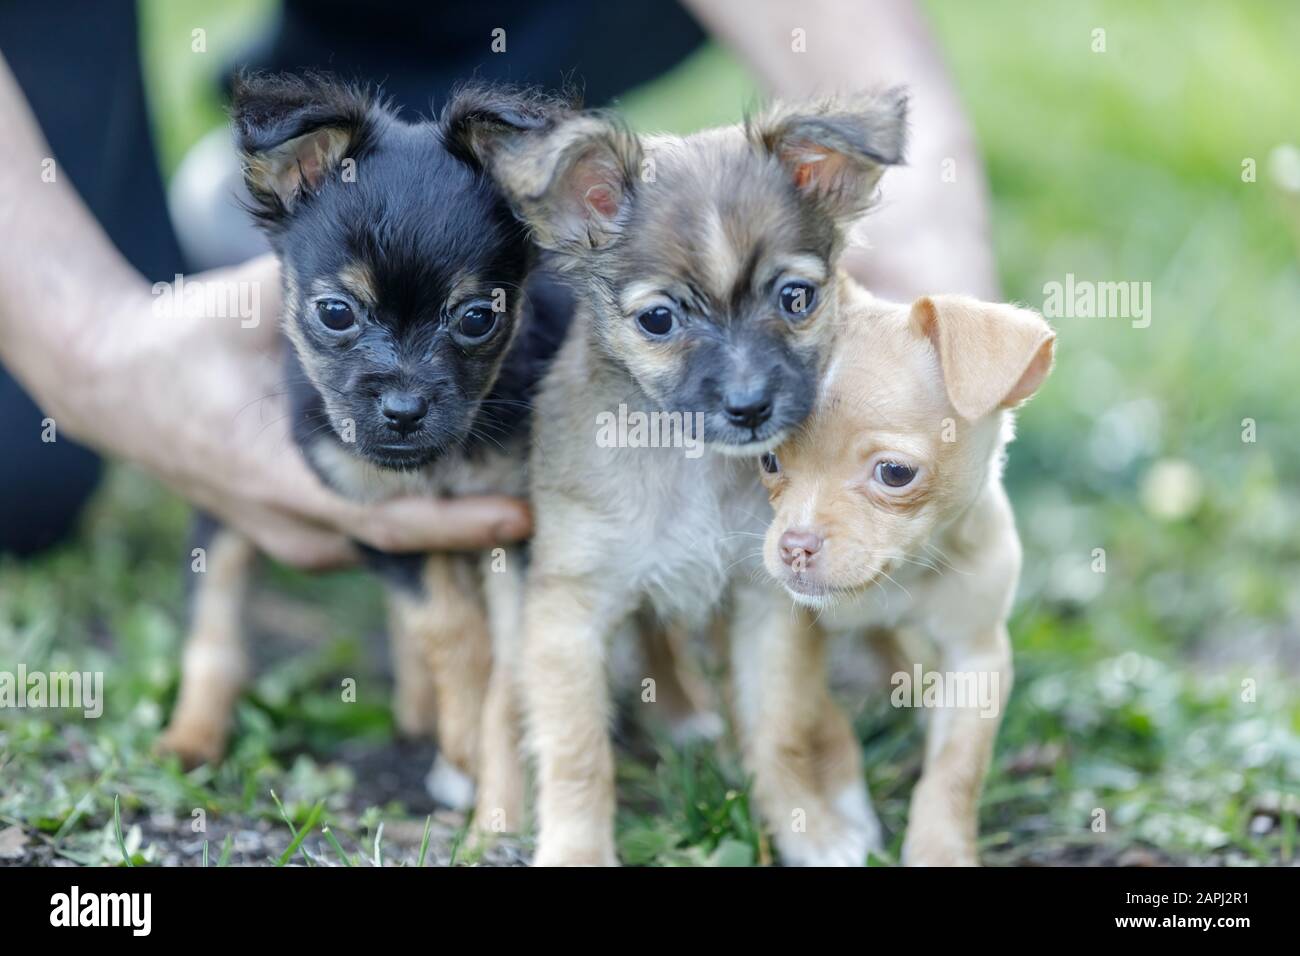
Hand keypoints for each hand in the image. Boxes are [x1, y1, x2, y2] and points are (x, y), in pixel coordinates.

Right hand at [70, 255, 530, 568]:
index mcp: (281, 475)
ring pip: (384, 549)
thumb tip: (394, 246)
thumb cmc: (181, 341)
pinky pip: (362, 540)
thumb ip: (316, 287)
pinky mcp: (289, 532)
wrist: (108, 380)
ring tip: (509, 496)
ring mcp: (287, 537)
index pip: (391, 519)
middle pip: (401, 546)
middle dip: (469, 529)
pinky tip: (453, 493)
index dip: (462, 523)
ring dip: (441, 528)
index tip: (524, 516)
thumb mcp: (248, 307)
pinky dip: (407, 521)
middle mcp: (290, 522)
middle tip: (539, 502)